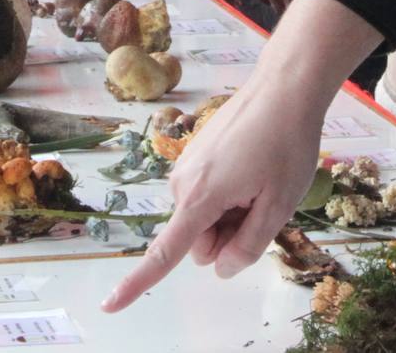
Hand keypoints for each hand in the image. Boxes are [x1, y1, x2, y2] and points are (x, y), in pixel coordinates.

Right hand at [104, 0, 379, 311]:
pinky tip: (253, 167)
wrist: (282, 88)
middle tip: (261, 202)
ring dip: (230, 213)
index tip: (109, 306)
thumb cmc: (286, 145)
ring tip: (260, 181)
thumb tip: (221, 268)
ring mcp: (187, 166)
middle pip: (197, 240)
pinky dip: (228, 193)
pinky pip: (206, 194)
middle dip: (226, 235)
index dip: (138, 283)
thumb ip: (248, 246)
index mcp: (199, 198)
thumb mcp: (279, 205)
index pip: (165, 252)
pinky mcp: (195, 155)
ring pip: (204, 217)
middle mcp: (182, 183)